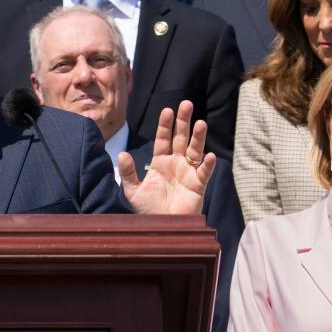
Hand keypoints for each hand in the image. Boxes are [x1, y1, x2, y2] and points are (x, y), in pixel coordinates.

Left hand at [118, 100, 214, 214]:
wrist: (162, 227)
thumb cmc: (148, 210)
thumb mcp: (133, 191)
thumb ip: (128, 172)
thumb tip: (122, 153)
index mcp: (161, 162)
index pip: (163, 139)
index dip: (165, 125)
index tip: (167, 110)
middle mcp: (176, 163)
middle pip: (181, 138)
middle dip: (183, 122)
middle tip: (186, 104)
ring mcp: (188, 173)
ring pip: (195, 150)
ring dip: (199, 137)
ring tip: (201, 123)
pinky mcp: (198, 186)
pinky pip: (204, 173)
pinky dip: (207, 165)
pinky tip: (209, 156)